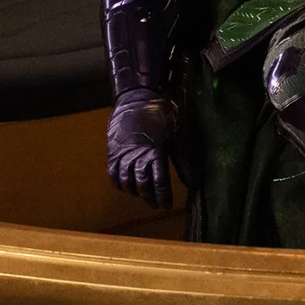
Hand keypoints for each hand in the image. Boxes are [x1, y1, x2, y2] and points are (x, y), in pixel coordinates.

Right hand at [107, 88, 175, 207]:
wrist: (136, 99)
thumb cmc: (161, 116)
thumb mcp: (176, 134)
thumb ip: (183, 159)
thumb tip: (192, 181)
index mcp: (156, 150)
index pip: (159, 180)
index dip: (162, 195)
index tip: (167, 205)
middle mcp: (138, 154)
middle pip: (142, 184)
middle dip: (150, 198)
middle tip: (157, 204)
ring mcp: (123, 153)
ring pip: (126, 182)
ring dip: (135, 192)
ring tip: (143, 196)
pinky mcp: (113, 151)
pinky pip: (112, 173)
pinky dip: (119, 184)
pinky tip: (126, 187)